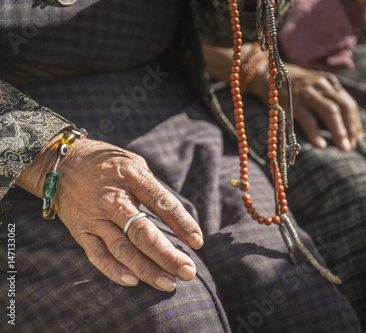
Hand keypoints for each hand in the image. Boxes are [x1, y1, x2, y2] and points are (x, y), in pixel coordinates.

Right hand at [16, 134, 202, 291]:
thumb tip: (177, 217)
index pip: (162, 203)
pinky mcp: (81, 231)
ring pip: (122, 250)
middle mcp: (113, 200)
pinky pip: (97, 255)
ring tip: (168, 283)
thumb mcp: (135, 164)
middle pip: (143, 234)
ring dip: (147, 269)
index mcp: (132, 178)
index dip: (182, 223)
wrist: (62, 163)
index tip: (197, 241)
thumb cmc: (108, 163)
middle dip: (167, 255)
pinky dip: (114, 270)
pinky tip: (133, 281)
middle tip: (188, 272)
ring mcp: (95, 217)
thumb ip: (154, 189)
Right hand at [252, 63, 361, 150]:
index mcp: (329, 83)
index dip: (355, 123)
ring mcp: (306, 92)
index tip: (357, 139)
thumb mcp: (314, 86)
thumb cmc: (293, 86)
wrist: (266, 72)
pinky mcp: (292, 101)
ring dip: (339, 130)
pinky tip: (321, 144)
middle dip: (351, 128)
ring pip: (330, 111)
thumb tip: (344, 129)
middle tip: (352, 146)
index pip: (349, 103)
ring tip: (343, 147)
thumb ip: (328, 101)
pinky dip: (315, 132)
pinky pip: (307, 118)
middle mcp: (321, 85)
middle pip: (343, 106)